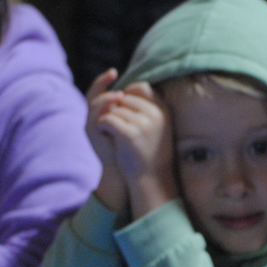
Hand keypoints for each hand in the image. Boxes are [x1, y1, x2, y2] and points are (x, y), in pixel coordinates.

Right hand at [85, 70, 129, 213]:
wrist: (131, 171)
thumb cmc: (137, 147)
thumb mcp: (138, 122)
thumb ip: (136, 107)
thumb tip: (146, 86)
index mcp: (104, 112)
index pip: (100, 89)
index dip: (104, 79)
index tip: (114, 71)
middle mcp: (94, 117)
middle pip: (92, 92)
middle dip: (101, 82)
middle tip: (113, 73)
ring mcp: (91, 126)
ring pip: (92, 104)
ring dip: (105, 97)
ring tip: (117, 95)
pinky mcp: (92, 135)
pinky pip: (94, 119)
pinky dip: (103, 111)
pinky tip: (113, 109)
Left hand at [92, 79, 175, 217]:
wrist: (152, 180)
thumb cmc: (150, 153)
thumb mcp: (156, 127)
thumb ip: (146, 109)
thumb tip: (122, 92)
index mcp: (163, 110)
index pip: (141, 87)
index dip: (127, 95)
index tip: (123, 111)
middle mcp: (156, 114)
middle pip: (124, 97)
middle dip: (116, 109)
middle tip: (117, 127)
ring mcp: (144, 124)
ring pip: (113, 110)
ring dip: (107, 120)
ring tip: (113, 135)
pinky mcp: (131, 134)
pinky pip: (107, 119)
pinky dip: (102, 127)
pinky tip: (105, 135)